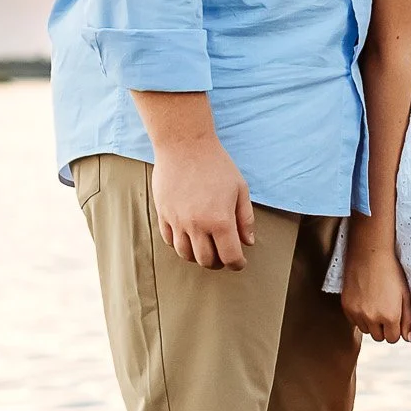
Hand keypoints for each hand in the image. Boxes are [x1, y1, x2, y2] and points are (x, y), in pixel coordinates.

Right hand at [150, 135, 254, 268]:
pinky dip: (181, 245)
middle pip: (206, 261)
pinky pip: (170, 241)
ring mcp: (177, 221)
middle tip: (224, 256)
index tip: (240, 262)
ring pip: (186, 255)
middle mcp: (196, 225)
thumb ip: (245, 219)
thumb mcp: (240, 189)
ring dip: (198, 257)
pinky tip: (190, 237)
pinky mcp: (163, 214)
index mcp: (220, 221)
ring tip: (207, 248)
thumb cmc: (216, 165)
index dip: (237, 264)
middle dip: (218, 263)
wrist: (185, 146)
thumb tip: (247, 242)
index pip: (230, 257)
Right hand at [340, 215, 410, 342]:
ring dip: (371, 323)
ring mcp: (357, 313)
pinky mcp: (346, 307)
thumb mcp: (405, 295)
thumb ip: (408, 319)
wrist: (369, 255)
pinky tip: (365, 301)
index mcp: (390, 316)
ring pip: (366, 330)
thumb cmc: (391, 273)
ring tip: (375, 304)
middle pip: (378, 337)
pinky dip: (359, 316)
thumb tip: (408, 339)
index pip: (392, 339)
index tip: (395, 319)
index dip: (395, 330)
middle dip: (383, 328)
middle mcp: (372, 318)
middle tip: (385, 311)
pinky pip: (354, 321)